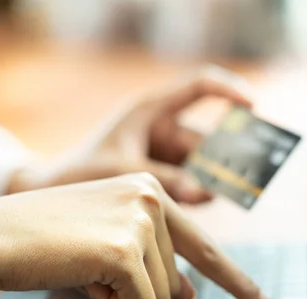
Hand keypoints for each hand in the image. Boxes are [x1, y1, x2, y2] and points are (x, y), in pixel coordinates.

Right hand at [0, 172, 275, 298]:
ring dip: (121, 296)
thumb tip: (189, 294)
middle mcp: (152, 197)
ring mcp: (141, 220)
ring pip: (162, 298)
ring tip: (84, 265)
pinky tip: (82, 276)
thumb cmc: (49, 238)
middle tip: (92, 265)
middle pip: (178, 282)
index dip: (238, 282)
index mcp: (151, 190)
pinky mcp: (123, 248)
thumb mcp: (111, 243)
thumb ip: (157, 262)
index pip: (205, 246)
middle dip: (138, 289)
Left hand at [8, 66, 252, 203]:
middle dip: (228, 154)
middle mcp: (165, 131)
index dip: (228, 91)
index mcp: (153, 111)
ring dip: (215, 179)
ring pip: (204, 165)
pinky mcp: (167, 180)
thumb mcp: (122, 171)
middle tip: (249, 169)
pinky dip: (199, 195)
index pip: (200, 87)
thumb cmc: (80, 171)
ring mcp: (167, 157)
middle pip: (208, 137)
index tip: (252, 105)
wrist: (54, 195)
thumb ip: (164, 180)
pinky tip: (197, 203)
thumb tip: (205, 192)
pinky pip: (194, 185)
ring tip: (224, 192)